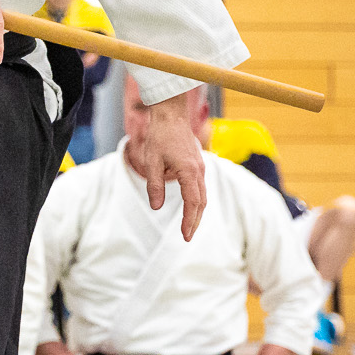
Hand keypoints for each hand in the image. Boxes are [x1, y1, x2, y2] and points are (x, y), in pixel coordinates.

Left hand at [137, 94, 207, 240]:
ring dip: (197, 213)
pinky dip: (197, 201)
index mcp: (189, 171)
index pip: (192, 202)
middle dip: (195, 221)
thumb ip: (155, 185)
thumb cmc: (160, 137)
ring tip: (189, 228)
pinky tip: (190, 209)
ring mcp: (200, 168)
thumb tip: (156, 207)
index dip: (189, 221)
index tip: (185, 236)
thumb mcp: (152, 162)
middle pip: (201, 203)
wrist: (171, 116)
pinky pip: (200, 188)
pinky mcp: (198, 166)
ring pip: (202, 196)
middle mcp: (199, 171)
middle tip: (187, 238)